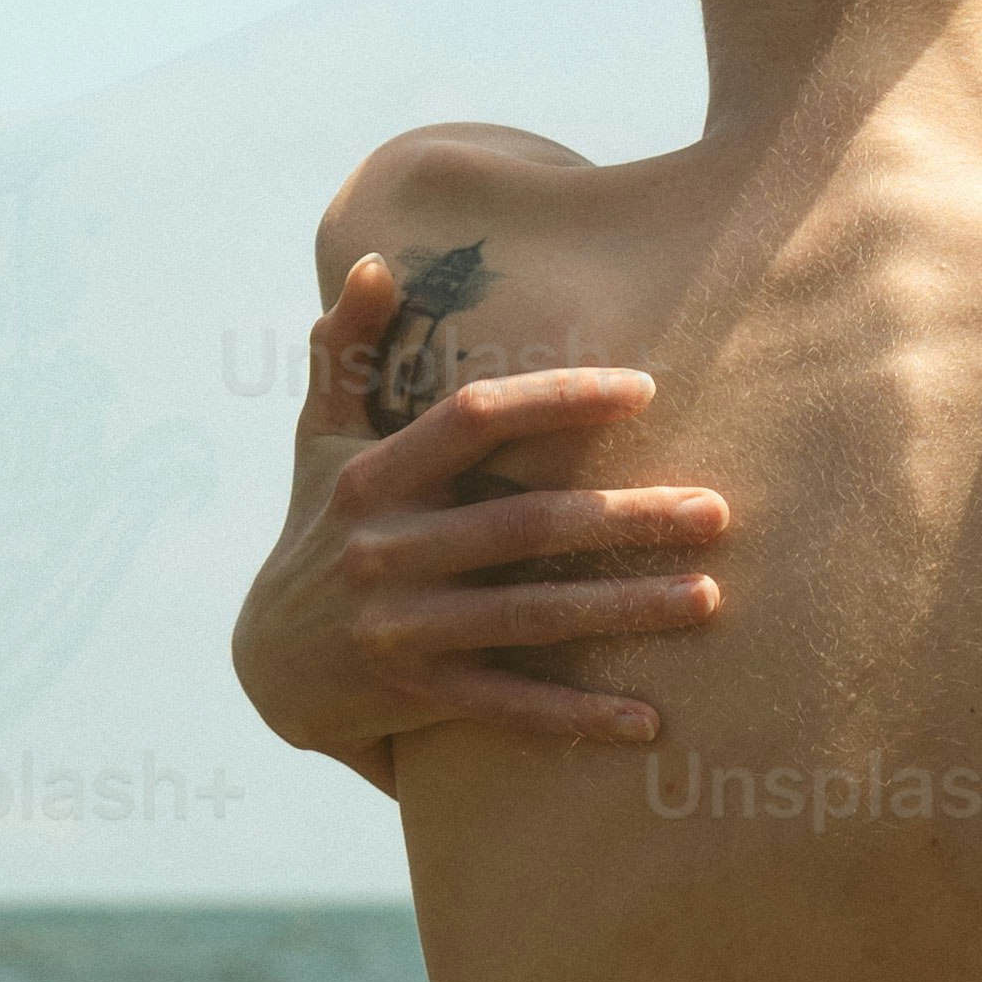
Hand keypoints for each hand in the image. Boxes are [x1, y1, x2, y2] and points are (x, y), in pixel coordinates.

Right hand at [229, 254, 727, 787]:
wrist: (264, 667)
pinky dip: (577, 718)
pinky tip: (648, 720)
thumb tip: (376, 260)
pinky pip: (510, 708)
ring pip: (532, 616)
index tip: (643, 389)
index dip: (557, 398)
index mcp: (373, 477)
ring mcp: (402, 627)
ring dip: (625, 609)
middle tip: (717, 508)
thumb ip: (345, 350)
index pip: (473, 418)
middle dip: (627, 517)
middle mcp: (386, 548)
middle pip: (526, 524)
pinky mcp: (417, 696)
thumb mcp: (317, 440)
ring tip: (710, 596)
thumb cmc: (316, 529)